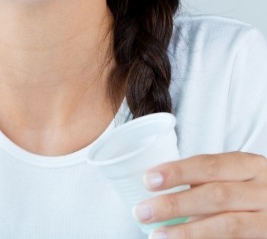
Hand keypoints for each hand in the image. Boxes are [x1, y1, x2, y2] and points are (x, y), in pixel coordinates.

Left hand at [132, 152, 266, 237]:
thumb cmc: (248, 194)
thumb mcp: (234, 179)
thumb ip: (204, 183)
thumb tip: (158, 195)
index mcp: (250, 166)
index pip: (209, 165)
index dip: (178, 172)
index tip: (148, 180)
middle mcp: (265, 191)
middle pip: (216, 195)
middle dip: (176, 204)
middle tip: (142, 211)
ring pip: (228, 225)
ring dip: (188, 232)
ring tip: (158, 236)